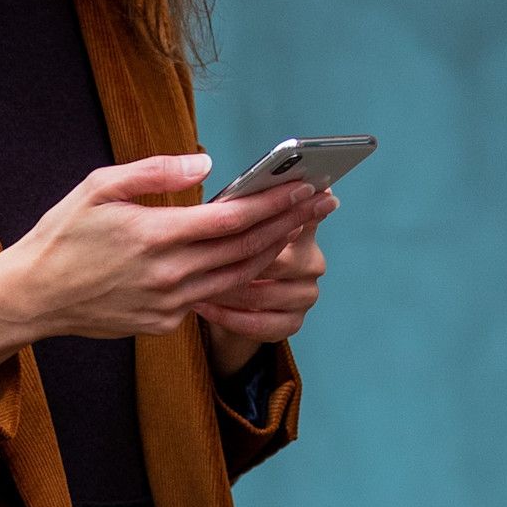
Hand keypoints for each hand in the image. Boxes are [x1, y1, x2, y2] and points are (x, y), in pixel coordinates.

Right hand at [0, 154, 335, 375]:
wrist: (32, 297)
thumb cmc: (61, 235)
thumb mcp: (98, 187)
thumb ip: (155, 171)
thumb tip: (206, 162)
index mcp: (155, 236)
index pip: (232, 219)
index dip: (274, 202)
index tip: (305, 186)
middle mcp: (169, 274)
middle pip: (247, 249)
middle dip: (289, 223)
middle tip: (322, 203)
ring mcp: (169, 304)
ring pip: (237, 277)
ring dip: (274, 252)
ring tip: (299, 228)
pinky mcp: (163, 323)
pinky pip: (212, 298)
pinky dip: (240, 278)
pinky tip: (256, 259)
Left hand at [194, 202, 331, 370]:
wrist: (232, 305)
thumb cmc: (230, 255)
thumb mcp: (235, 228)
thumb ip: (238, 209)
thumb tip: (213, 182)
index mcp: (303, 232)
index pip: (305, 217)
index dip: (297, 211)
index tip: (287, 201)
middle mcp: (311, 263)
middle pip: (280, 261)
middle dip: (238, 260)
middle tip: (202, 257)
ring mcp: (305, 295)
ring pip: (262, 295)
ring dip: (226, 291)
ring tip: (195, 283)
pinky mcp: (292, 323)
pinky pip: (257, 324)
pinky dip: (226, 316)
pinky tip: (202, 306)